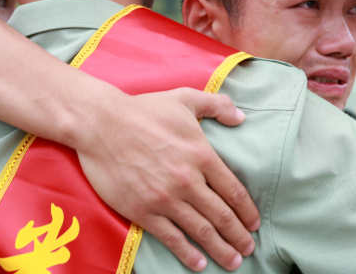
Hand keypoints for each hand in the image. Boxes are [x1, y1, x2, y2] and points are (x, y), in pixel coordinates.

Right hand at [76, 88, 259, 271]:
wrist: (100, 124)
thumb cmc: (144, 110)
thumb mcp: (185, 98)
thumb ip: (217, 105)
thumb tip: (242, 117)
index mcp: (201, 155)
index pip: (233, 190)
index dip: (247, 210)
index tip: (255, 223)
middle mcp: (187, 180)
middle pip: (222, 215)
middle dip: (239, 236)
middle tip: (249, 249)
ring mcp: (165, 198)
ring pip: (201, 231)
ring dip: (220, 249)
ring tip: (233, 262)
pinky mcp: (143, 211)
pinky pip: (171, 237)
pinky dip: (187, 254)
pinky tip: (199, 264)